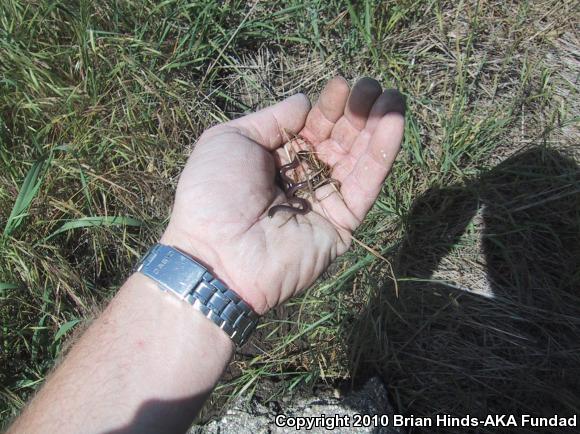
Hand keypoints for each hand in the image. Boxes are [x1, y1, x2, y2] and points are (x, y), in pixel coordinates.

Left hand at [161, 77, 404, 313]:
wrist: (218, 253)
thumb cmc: (215, 193)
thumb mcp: (231, 139)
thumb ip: (272, 119)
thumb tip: (305, 102)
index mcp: (275, 158)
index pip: (311, 126)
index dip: (328, 106)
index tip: (345, 84)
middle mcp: (302, 177)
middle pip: (338, 140)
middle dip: (357, 113)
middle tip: (372, 87)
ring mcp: (324, 200)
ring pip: (357, 160)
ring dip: (377, 128)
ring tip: (394, 98)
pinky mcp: (343, 223)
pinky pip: (365, 186)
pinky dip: (381, 155)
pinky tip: (394, 125)